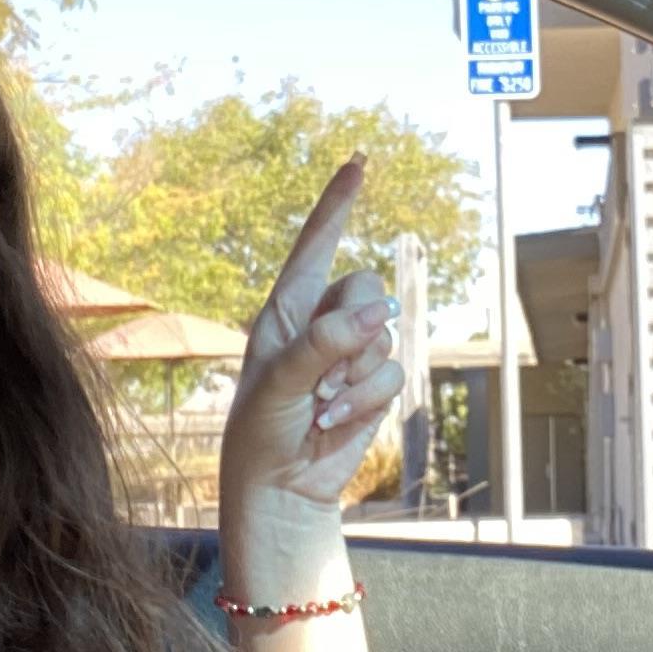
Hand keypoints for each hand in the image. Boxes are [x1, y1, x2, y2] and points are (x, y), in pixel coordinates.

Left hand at [218, 159, 400, 594]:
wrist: (279, 490)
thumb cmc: (259, 435)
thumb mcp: (277, 386)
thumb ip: (322, 345)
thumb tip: (379, 315)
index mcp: (285, 310)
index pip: (315, 244)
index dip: (338, 203)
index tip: (358, 161)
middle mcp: (320, 323)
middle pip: (367, 288)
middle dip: (354, 328)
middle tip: (320, 376)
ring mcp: (350, 354)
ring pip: (385, 335)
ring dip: (354, 377)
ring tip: (317, 408)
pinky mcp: (372, 385)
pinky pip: (393, 373)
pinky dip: (366, 400)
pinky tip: (333, 422)